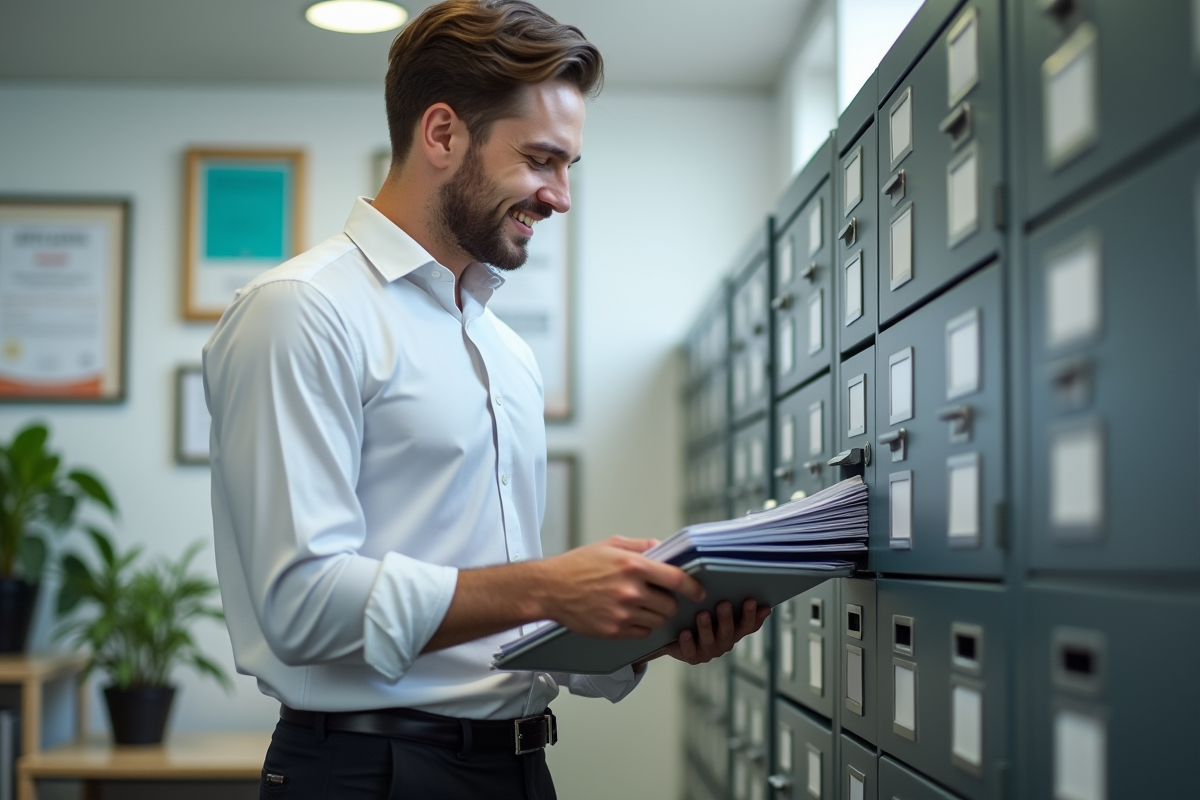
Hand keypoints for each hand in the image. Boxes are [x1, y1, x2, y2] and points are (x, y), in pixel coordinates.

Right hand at [538, 536, 706, 639]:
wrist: (550, 588)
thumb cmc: (579, 564)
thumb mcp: (611, 545)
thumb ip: (641, 546)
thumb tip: (664, 549)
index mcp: (633, 565)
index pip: (676, 579)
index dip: (693, 586)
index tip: (699, 591)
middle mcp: (630, 591)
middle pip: (670, 604)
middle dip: (669, 602)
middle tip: (659, 597)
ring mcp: (622, 613)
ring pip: (658, 620)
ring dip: (656, 614)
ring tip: (642, 605)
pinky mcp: (614, 631)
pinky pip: (642, 633)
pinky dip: (642, 626)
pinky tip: (630, 616)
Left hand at [633, 599, 770, 670]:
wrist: (676, 635)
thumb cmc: (699, 614)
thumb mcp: (715, 604)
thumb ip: (730, 597)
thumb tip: (745, 585)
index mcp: (734, 629)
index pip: (748, 625)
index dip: (752, 615)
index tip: (751, 601)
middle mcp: (724, 641)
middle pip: (729, 632)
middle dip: (727, 618)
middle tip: (724, 604)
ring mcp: (709, 650)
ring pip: (710, 641)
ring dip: (706, 628)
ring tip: (702, 615)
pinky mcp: (692, 656)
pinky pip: (691, 651)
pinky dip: (688, 642)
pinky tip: (685, 632)